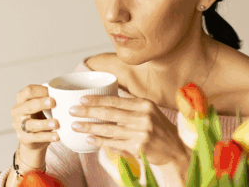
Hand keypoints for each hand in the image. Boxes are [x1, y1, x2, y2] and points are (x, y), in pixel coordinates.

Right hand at [11, 85, 60, 151]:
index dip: (41, 91)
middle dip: (41, 103)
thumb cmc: (39, 117)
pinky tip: (57, 136)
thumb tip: (65, 93)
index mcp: (21, 99)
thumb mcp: (40, 105)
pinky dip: (48, 137)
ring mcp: (18, 126)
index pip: (28, 91)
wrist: (33, 139)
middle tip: (54, 103)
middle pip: (29, 106)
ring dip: (45, 123)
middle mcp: (17, 111)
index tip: (53, 92)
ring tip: (57, 123)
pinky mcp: (24, 138)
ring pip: (31, 124)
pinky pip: (36, 137)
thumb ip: (48, 98)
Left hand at [69, 95, 188, 165]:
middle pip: (110, 114)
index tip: (82, 99)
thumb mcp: (149, 111)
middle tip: (72, 110)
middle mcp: (143, 117)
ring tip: (75, 125)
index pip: (116, 101)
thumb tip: (107, 99)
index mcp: (144, 104)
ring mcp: (141, 133)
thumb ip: (130, 106)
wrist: (175, 150)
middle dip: (88, 112)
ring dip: (90, 127)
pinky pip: (114, 144)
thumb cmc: (159, 129)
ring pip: (109, 130)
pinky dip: (100, 142)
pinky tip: (89, 139)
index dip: (97, 100)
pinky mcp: (139, 148)